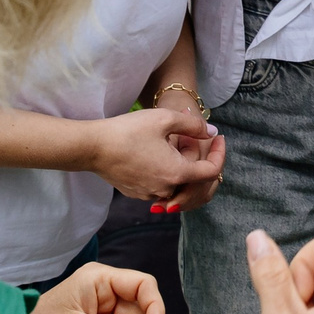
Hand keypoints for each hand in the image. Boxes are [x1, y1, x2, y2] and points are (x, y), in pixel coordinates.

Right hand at [89, 106, 225, 210]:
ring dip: (184, 165)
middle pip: (198, 182)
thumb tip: (210, 132)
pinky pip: (164, 187)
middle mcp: (166, 190)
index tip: (218, 138)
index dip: (220, 153)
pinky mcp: (138, 194)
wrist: (92, 147)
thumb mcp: (164, 119)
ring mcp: (151, 195)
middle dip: (201, 159)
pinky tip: (160, 152)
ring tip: (174, 142)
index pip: (212, 171)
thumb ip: (193, 125)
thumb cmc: (128, 131)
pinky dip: (170, 172)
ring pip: (180, 185)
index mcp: (177, 173)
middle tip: (192, 136)